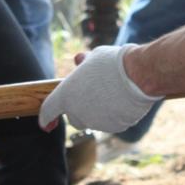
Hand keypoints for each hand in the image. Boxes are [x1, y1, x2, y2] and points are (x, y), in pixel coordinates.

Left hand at [39, 45, 161, 132]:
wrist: (140, 76)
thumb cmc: (114, 62)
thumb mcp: (95, 56)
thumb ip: (84, 63)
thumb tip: (79, 61)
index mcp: (66, 95)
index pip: (48, 111)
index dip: (45, 118)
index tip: (45, 123)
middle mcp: (78, 113)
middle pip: (74, 118)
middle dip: (79, 109)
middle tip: (91, 93)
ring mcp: (97, 123)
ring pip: (94, 120)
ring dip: (98, 110)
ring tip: (113, 91)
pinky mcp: (115, 127)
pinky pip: (111, 122)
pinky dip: (114, 114)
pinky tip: (123, 99)